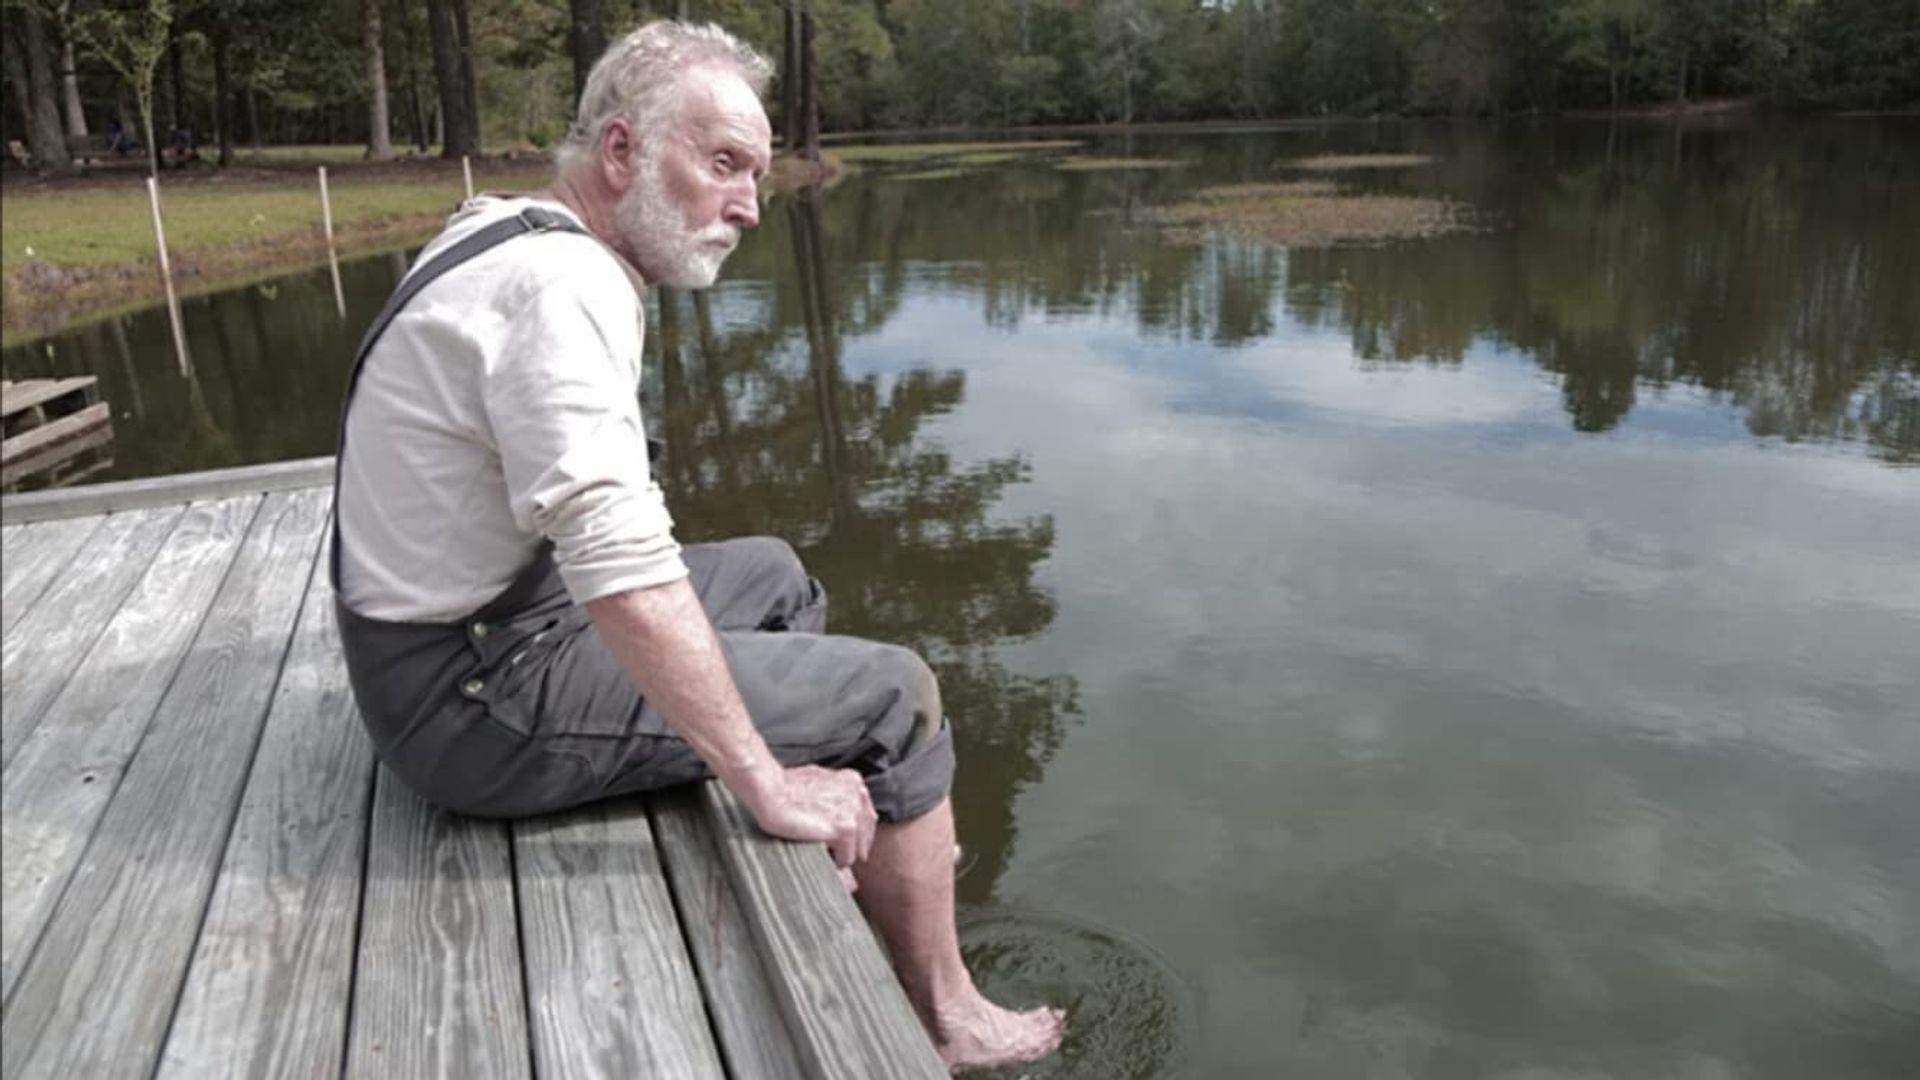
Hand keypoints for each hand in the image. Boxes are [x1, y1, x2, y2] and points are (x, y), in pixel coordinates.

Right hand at [738, 763, 876, 873]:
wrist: (769, 791)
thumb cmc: (783, 788)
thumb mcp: (815, 784)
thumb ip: (831, 797)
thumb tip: (834, 813)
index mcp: (852, 780)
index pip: (864, 815)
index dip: (853, 833)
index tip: (839, 842)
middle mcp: (857, 793)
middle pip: (864, 833)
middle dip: (851, 845)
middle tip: (834, 853)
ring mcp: (853, 810)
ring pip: (857, 848)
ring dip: (842, 855)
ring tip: (824, 855)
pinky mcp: (845, 828)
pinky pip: (846, 858)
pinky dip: (835, 863)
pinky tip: (821, 857)